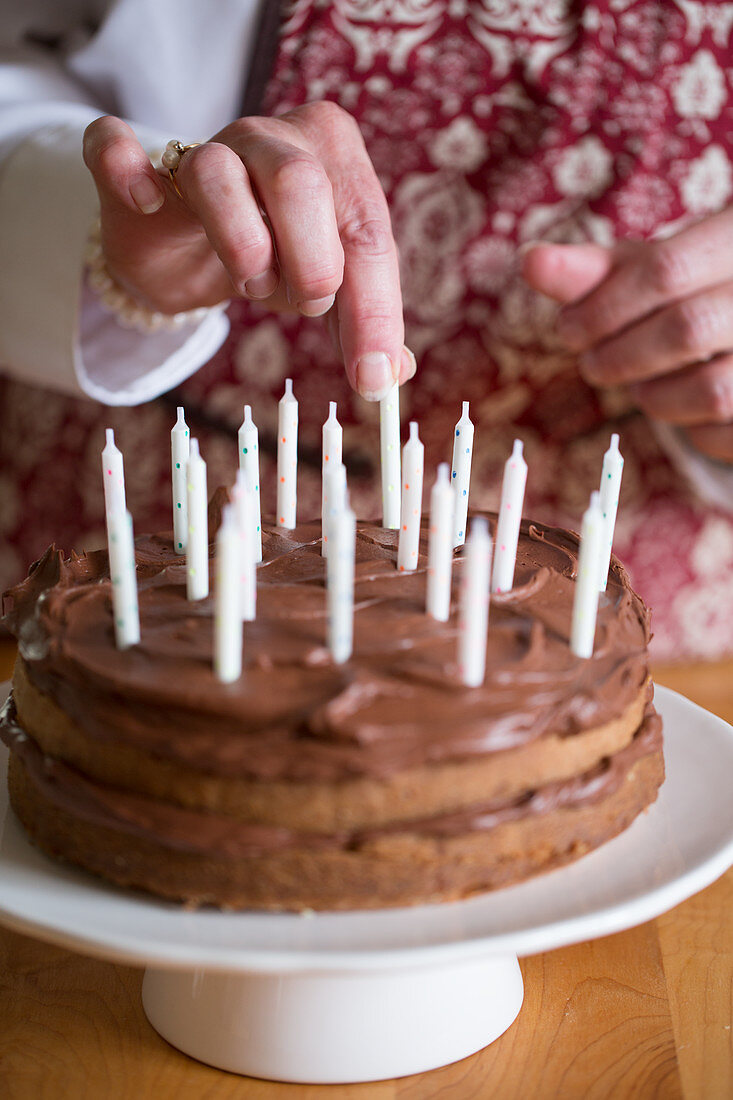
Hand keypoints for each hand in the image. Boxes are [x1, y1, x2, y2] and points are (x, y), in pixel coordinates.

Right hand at [82, 105, 414, 400]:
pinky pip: (117, 150)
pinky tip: (149, 203)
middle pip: (300, 185)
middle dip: (310, 266)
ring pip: (217, 173)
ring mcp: (202, 143)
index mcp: (335, 154)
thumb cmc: (273, 256)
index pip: (366, 230)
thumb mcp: (327, 290)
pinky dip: (128, 173)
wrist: (191, 246)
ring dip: (240, 247)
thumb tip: (394, 374)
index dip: (371, 313)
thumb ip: (362, 322)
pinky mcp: (137, 164)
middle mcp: (273, 135)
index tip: (370, 379)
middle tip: (302, 301)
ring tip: (251, 280)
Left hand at [521, 212, 732, 461]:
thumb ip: (596, 270)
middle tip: (592, 363)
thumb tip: (529, 260)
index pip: (665, 268)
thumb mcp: (654, 270)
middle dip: (621, 355)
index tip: (568, 330)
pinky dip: (689, 428)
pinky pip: (723, 433)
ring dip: (652, 395)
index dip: (604, 306)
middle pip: (686, 329)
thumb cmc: (696, 292)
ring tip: (637, 383)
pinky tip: (682, 403)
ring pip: (709, 389)